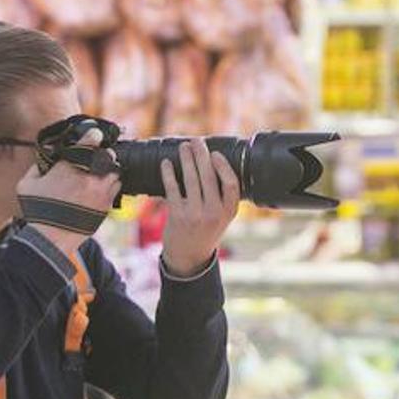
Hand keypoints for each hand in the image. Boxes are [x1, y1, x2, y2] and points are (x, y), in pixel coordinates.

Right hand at [18, 127, 121, 252]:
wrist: (51, 239)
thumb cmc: (37, 212)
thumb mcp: (27, 185)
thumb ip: (37, 167)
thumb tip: (44, 160)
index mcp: (70, 167)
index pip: (89, 141)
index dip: (93, 136)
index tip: (94, 135)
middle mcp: (89, 176)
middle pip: (108, 156)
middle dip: (103, 155)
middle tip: (95, 159)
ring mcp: (100, 191)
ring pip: (115, 173)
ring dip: (108, 171)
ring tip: (100, 174)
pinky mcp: (106, 206)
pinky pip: (116, 190)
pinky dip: (110, 187)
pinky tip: (101, 189)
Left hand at [160, 139, 240, 276]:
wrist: (190, 256)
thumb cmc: (207, 230)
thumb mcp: (223, 217)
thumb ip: (223, 196)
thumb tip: (214, 163)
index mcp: (229, 211)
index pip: (231, 184)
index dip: (223, 166)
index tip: (215, 154)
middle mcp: (214, 213)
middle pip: (209, 177)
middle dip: (201, 155)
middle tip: (197, 141)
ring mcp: (195, 215)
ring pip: (191, 180)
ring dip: (186, 160)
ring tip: (183, 147)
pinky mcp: (178, 216)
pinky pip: (173, 189)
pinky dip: (169, 174)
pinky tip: (166, 164)